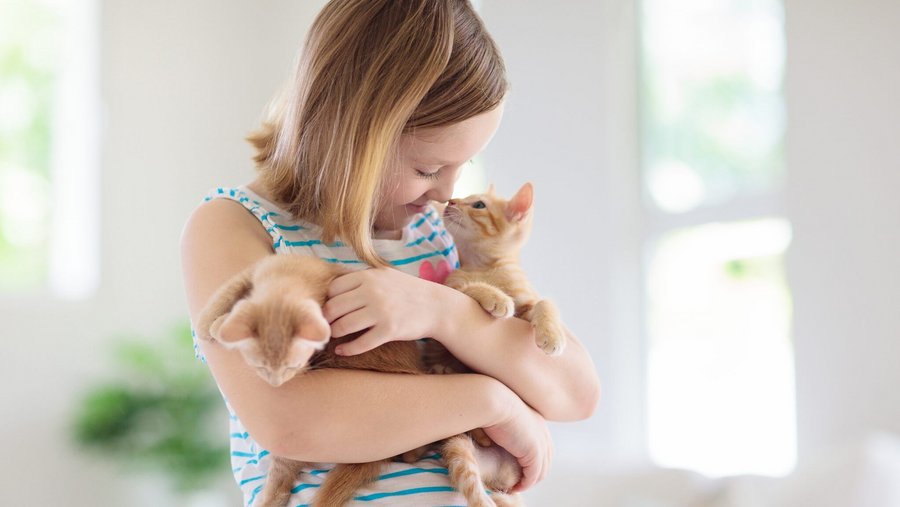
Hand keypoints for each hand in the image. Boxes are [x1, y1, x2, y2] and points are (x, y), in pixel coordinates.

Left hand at [323, 267, 444, 354]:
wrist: (436, 306)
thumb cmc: (406, 291)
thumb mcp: (384, 275)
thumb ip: (361, 279)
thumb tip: (331, 288)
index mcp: (369, 276)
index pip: (333, 288)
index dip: (327, 300)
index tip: (329, 309)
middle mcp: (372, 292)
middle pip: (334, 308)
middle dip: (326, 319)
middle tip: (326, 326)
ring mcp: (381, 312)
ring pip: (344, 326)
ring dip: (334, 334)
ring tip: (333, 337)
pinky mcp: (389, 331)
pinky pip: (360, 343)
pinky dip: (347, 349)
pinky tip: (342, 351)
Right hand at [482, 396, 552, 492]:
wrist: (492, 400)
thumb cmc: (487, 405)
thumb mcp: (497, 415)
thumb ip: (500, 427)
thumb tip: (487, 442)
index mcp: (537, 420)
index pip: (542, 446)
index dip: (533, 460)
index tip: (519, 469)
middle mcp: (543, 431)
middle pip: (546, 459)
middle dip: (534, 473)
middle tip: (519, 482)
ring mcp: (541, 441)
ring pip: (542, 470)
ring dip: (529, 481)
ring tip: (516, 487)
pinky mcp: (534, 451)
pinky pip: (534, 474)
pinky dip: (525, 483)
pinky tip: (515, 487)